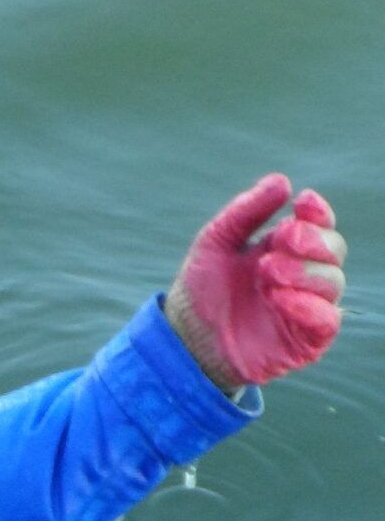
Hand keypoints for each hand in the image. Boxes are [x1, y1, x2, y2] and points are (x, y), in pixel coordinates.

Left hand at [165, 173, 346, 388]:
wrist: (186, 338)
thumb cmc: (203, 288)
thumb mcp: (216, 242)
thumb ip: (246, 212)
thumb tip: (281, 181)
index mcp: (287, 248)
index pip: (319, 224)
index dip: (318, 212)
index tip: (302, 202)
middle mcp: (304, 275)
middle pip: (334, 249)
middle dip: (312, 239)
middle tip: (282, 238)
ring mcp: (308, 306)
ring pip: (333, 281)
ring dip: (304, 271)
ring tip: (267, 272)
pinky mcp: (307, 339)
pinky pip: (327, 320)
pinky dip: (308, 305)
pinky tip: (279, 297)